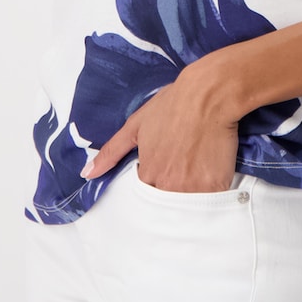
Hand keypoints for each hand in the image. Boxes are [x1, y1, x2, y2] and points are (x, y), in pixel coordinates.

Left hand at [82, 61, 239, 191]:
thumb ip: (112, 152)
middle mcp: (167, 184)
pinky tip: (215, 176)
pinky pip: (212, 201)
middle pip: (168, 204)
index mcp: (147, 172)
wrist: (209, 95)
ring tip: (200, 173)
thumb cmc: (173, 104)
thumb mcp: (137, 125)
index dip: (159, 182)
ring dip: (193, 195)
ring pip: (189, 206)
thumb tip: (86, 173)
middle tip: (185, 171)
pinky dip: (213, 193)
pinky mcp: (215, 186)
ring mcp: (192, 188)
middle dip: (174, 192)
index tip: (168, 170)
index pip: (147, 194)